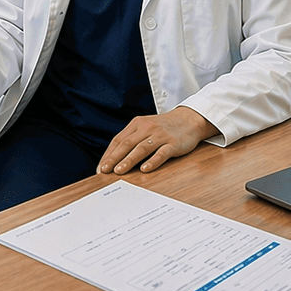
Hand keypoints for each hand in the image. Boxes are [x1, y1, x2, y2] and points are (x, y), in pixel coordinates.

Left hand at [98, 107, 218, 175]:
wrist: (189, 119)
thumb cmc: (164, 127)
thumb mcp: (145, 128)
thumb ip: (132, 139)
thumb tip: (114, 158)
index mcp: (137, 124)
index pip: (118, 140)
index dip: (108, 154)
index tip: (101, 167)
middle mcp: (147, 128)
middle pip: (127, 144)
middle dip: (114, 158)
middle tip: (105, 171)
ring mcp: (160, 135)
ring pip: (141, 148)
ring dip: (129, 160)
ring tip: (119, 171)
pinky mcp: (173, 143)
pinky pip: (161, 153)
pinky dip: (152, 161)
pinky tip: (145, 169)